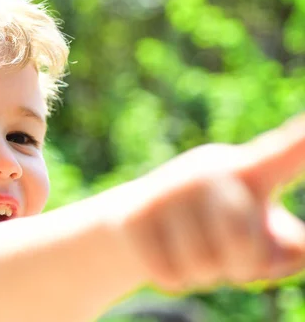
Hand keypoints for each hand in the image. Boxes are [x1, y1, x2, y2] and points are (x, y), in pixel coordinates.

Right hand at [118, 113, 304, 292]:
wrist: (139, 224)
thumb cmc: (217, 232)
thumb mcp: (265, 241)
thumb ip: (292, 248)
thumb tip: (298, 248)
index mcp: (248, 170)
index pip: (282, 155)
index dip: (300, 141)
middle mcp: (206, 171)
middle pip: (238, 233)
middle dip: (239, 264)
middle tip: (227, 259)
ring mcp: (165, 190)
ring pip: (201, 263)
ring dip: (204, 277)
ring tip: (194, 254)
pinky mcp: (134, 216)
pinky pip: (170, 275)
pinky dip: (176, 281)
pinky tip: (166, 257)